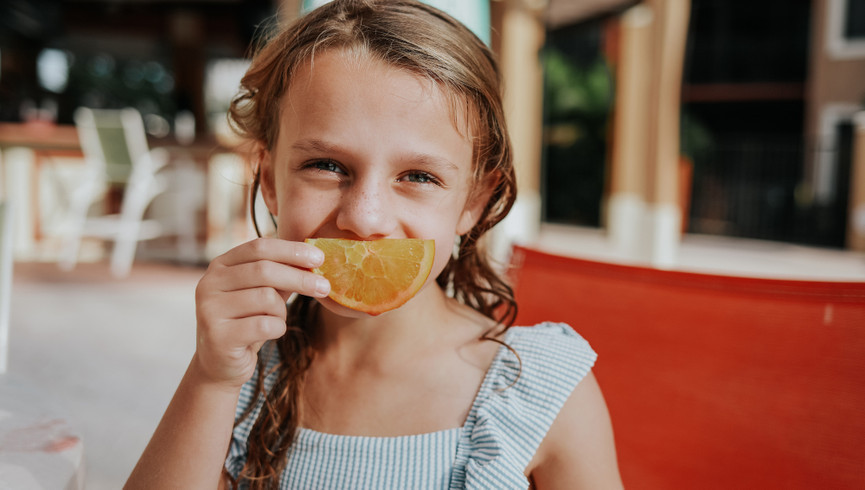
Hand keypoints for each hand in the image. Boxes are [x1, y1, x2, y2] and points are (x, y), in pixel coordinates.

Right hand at [192, 238, 328, 389]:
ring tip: (276, 320)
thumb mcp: (263, 294)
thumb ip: (281, 275)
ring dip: (282, 311)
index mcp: (220, 266)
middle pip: (264, 270)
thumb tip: (314, 258)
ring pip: (266, 298)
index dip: (292, 250)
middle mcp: (209, 283)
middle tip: (325, 287)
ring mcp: (209, 309)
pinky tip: (271, 332)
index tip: (319, 257)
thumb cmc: (247, 323)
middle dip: (300, 278)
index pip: (259, 247)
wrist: (220, 364)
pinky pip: (265, 325)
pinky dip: (278, 328)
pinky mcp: (218, 336)